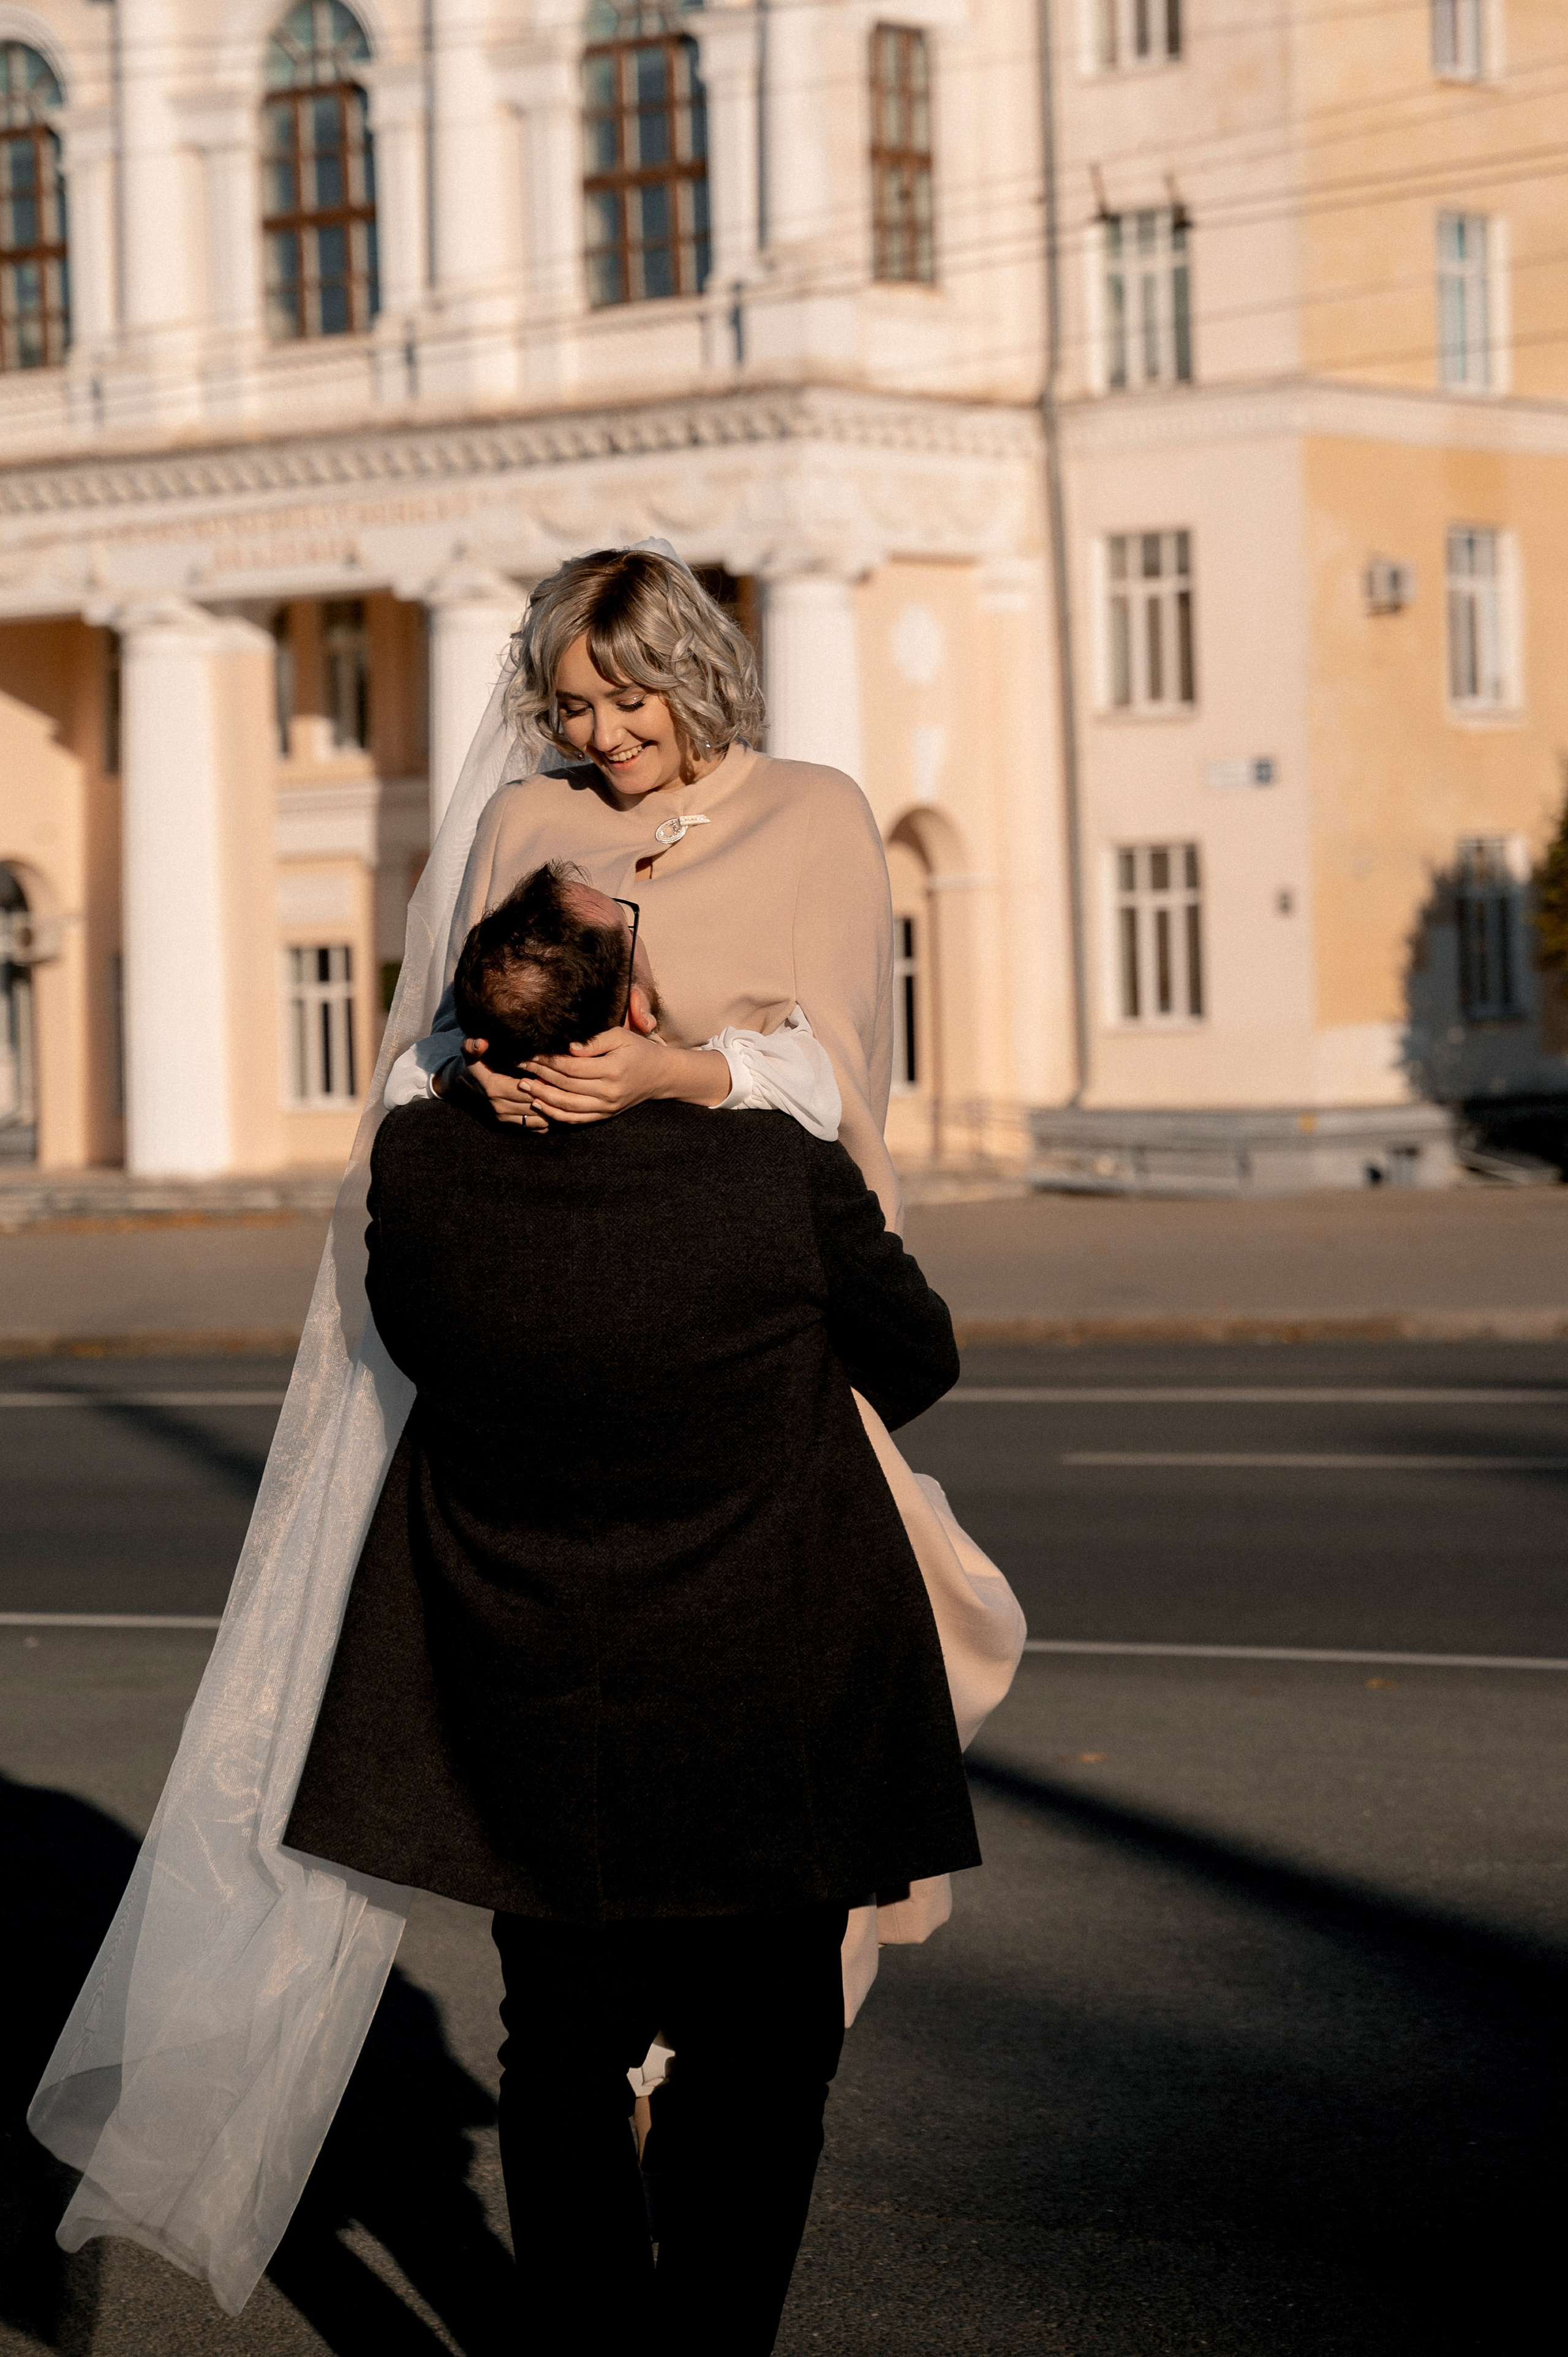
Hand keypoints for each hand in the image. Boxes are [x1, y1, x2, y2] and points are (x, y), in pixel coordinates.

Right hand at [444, 1041, 549, 1129]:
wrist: (463, 1085)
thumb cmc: (474, 1064)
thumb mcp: (471, 1052)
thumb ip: (473, 1046)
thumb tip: (482, 1043)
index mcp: (495, 1088)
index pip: (528, 1090)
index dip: (543, 1082)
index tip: (554, 1073)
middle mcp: (500, 1107)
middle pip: (536, 1105)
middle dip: (551, 1096)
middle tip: (563, 1084)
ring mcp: (505, 1119)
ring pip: (539, 1119)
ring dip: (551, 1108)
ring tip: (559, 1093)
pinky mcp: (509, 1126)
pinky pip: (536, 1127)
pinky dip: (547, 1118)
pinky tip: (551, 1104)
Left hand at [522, 1031, 729, 1124]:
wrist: (661, 1076)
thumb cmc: (638, 1050)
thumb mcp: (621, 1035)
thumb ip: (594, 1040)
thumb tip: (567, 1047)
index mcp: (613, 1070)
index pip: (572, 1067)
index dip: (549, 1060)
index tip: (531, 1052)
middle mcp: (609, 1092)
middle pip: (566, 1085)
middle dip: (540, 1074)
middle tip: (520, 1064)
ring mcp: (607, 1107)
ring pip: (567, 1106)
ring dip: (542, 1096)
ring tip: (524, 1085)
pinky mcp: (605, 1115)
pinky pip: (575, 1119)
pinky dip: (555, 1114)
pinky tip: (539, 1104)